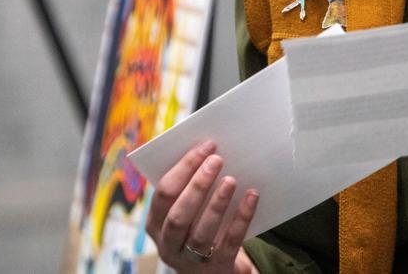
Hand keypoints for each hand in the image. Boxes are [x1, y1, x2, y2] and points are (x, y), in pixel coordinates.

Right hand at [145, 140, 261, 272]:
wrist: (213, 269)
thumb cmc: (198, 227)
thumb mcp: (186, 211)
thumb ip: (189, 187)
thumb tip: (211, 150)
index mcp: (155, 224)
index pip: (163, 193)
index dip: (184, 167)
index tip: (206, 146)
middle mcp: (168, 245)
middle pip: (178, 215)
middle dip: (198, 185)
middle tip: (217, 159)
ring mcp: (191, 260)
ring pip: (201, 232)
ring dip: (217, 203)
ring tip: (232, 180)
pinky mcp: (217, 267)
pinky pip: (230, 241)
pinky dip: (242, 218)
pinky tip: (252, 196)